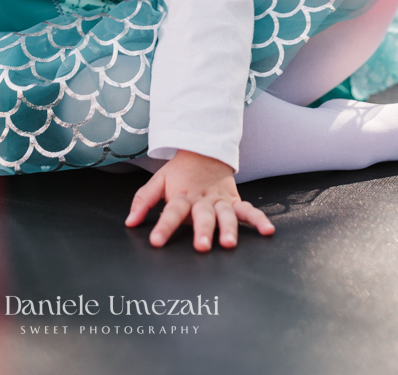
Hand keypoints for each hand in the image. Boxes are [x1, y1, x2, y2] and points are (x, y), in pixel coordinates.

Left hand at [125, 149, 274, 251]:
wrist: (205, 150)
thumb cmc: (180, 172)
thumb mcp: (159, 181)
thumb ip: (144, 200)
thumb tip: (129, 223)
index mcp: (182, 195)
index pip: (172, 211)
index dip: (164, 226)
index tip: (156, 242)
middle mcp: (202, 199)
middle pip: (202, 215)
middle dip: (202, 231)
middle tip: (202, 246)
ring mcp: (220, 200)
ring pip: (226, 214)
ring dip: (228, 228)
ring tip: (229, 243)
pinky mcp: (234, 201)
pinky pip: (248, 210)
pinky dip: (259, 219)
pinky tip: (268, 231)